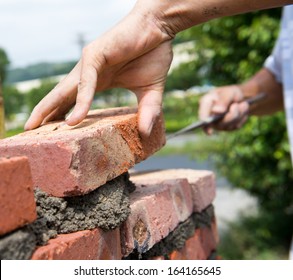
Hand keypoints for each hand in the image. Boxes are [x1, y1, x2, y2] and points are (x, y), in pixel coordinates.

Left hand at [24, 6, 172, 137]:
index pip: (74, 102)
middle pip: (61, 97)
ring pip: (65, 90)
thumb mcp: (149, 92)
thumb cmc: (153, 56)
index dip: (61, 115)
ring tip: (34, 127)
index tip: (50, 132)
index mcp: (98, 82)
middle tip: (28, 131)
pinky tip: (74, 119)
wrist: (159, 29)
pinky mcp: (95, 55)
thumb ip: (147, 112)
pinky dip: (81, 101)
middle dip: (44, 114)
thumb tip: (146, 134)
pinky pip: (86, 82)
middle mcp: (88, 74)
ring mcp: (90, 64)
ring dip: (49, 108)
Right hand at [199, 85, 249, 133]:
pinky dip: (241, 118)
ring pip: (228, 125)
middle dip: (231, 115)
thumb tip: (215, 111)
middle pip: (218, 123)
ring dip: (238, 115)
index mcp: (205, 104)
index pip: (202, 116)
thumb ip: (222, 100)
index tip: (210, 131)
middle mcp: (209, 116)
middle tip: (237, 105)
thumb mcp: (229, 92)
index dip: (205, 123)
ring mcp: (217, 123)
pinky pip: (235, 126)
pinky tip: (242, 110)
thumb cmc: (231, 93)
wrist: (241, 97)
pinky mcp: (227, 127)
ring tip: (242, 104)